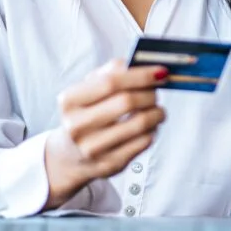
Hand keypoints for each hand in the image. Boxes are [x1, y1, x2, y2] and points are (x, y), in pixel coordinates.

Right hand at [43, 59, 167, 208]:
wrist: (71, 155)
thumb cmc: (86, 112)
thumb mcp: (89, 89)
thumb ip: (112, 71)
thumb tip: (144, 65)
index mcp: (69, 101)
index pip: (110, 82)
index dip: (140, 75)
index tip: (161, 71)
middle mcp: (76, 126)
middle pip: (126, 102)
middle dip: (150, 94)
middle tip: (157, 92)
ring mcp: (92, 148)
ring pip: (140, 123)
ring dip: (157, 112)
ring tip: (157, 110)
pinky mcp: (109, 164)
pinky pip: (143, 142)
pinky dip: (153, 130)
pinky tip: (149, 127)